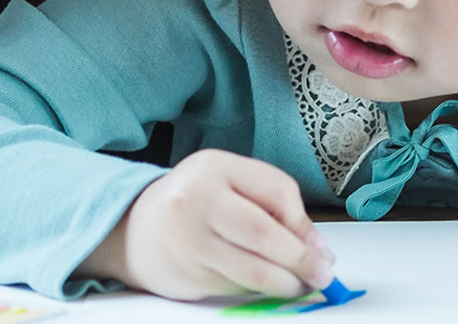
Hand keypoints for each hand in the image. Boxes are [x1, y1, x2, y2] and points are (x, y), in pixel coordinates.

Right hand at [82, 149, 334, 300]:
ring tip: (299, 284)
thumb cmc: (194, 204)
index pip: (277, 191)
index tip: (318, 245)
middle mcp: (195, 200)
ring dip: (286, 283)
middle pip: (264, 234)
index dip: (304, 223)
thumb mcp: (230, 184)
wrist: (136, 229)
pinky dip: (258, 291)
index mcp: (213, 167)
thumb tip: (315, 247)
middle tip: (322, 274)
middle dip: (301, 260)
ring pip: (253, 270)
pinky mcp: (186, 274)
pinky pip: (237, 288)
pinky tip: (264, 284)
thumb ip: (272, 204)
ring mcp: (187, 240)